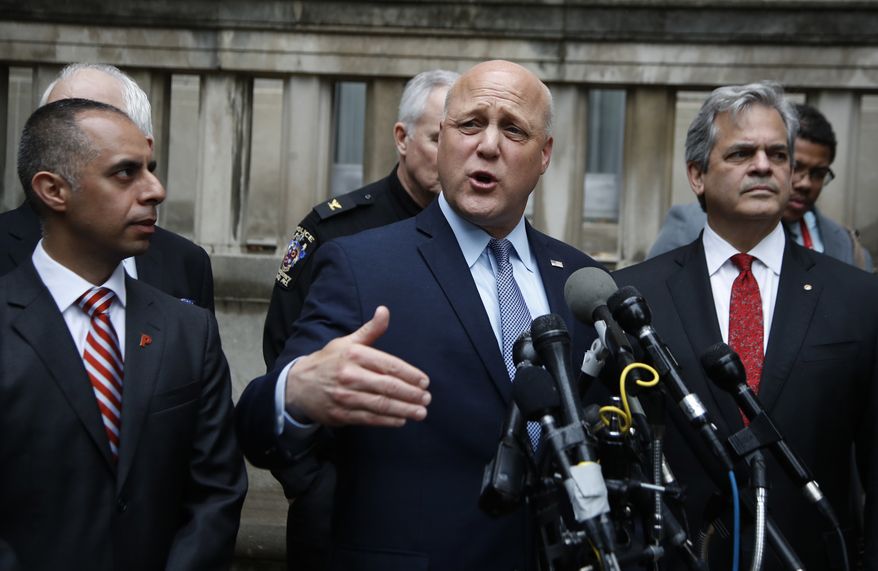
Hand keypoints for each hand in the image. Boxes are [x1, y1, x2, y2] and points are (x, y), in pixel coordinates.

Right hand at [285, 306, 430, 426]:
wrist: (298, 386)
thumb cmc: (328, 362)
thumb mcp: (347, 342)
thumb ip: (370, 330)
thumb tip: (384, 311)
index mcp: (354, 355)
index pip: (389, 365)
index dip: (410, 374)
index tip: (424, 381)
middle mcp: (350, 375)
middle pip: (387, 386)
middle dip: (411, 394)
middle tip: (426, 398)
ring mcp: (345, 397)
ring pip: (381, 404)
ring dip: (404, 409)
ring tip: (421, 411)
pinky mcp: (341, 414)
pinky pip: (369, 418)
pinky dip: (387, 420)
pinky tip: (401, 420)